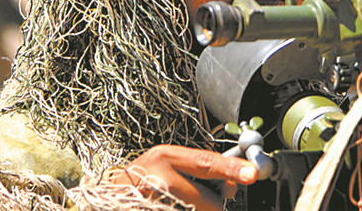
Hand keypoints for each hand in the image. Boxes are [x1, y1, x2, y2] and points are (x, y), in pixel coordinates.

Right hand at [109, 144, 257, 210]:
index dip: (231, 169)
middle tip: (194, 199)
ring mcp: (154, 201)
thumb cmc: (142, 181)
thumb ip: (198, 171)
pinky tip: (171, 207)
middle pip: (208, 201)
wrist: (109, 198)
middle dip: (211, 206)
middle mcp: (158, 178)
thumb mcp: (167, 165)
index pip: (205, 163)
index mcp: (164, 156)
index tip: (252, 174)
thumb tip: (232, 182)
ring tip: (176, 204)